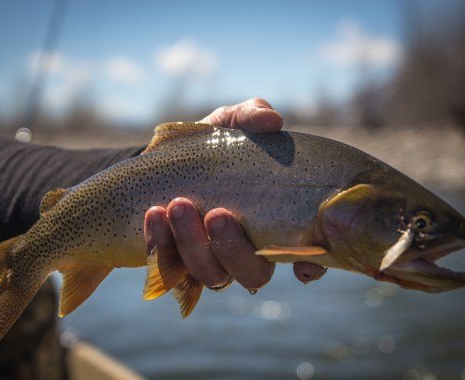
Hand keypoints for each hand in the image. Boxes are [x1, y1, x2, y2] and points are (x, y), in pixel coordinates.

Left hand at [144, 98, 326, 291]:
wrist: (163, 161)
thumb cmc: (210, 146)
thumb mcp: (230, 124)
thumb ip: (251, 116)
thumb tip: (272, 120)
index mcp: (272, 224)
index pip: (303, 254)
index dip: (309, 266)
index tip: (301, 267)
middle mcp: (246, 252)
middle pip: (253, 273)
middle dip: (233, 249)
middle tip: (216, 214)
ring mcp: (210, 262)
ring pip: (211, 275)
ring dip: (194, 244)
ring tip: (178, 206)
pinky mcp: (174, 265)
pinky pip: (169, 268)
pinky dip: (161, 242)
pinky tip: (155, 213)